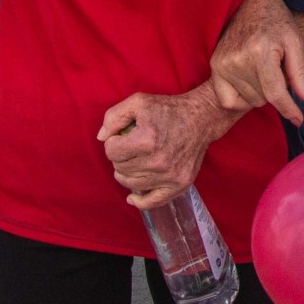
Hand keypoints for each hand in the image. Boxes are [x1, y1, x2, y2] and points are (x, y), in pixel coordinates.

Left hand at [98, 82, 235, 209]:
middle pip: (119, 168)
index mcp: (146, 139)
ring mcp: (169, 175)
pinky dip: (139, 201)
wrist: (201, 118)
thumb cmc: (168, 109)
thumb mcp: (138, 102)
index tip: (122, 136)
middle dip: (120, 156)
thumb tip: (102, 138)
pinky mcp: (179, 184)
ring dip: (127, 173)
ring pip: (131, 183)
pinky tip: (132, 196)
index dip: (113, 141)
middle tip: (130, 146)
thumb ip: (114, 117)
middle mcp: (158, 161)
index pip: (111, 151)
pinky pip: (152, 202)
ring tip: (134, 161)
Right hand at [209, 0, 303, 124]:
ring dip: (260, 92)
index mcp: (260, 53)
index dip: (289, 109)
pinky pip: (228, 100)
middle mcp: (237, 60)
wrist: (253, 3)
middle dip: (275, 91)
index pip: (275, 93)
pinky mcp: (215, 66)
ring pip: (248, 101)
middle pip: (262, 99)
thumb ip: (301, 74)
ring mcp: (222, 64)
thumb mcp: (295, 43)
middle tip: (277, 70)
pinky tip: (250, 82)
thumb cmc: (278, 22)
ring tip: (264, 71)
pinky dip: (242, 98)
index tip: (299, 119)